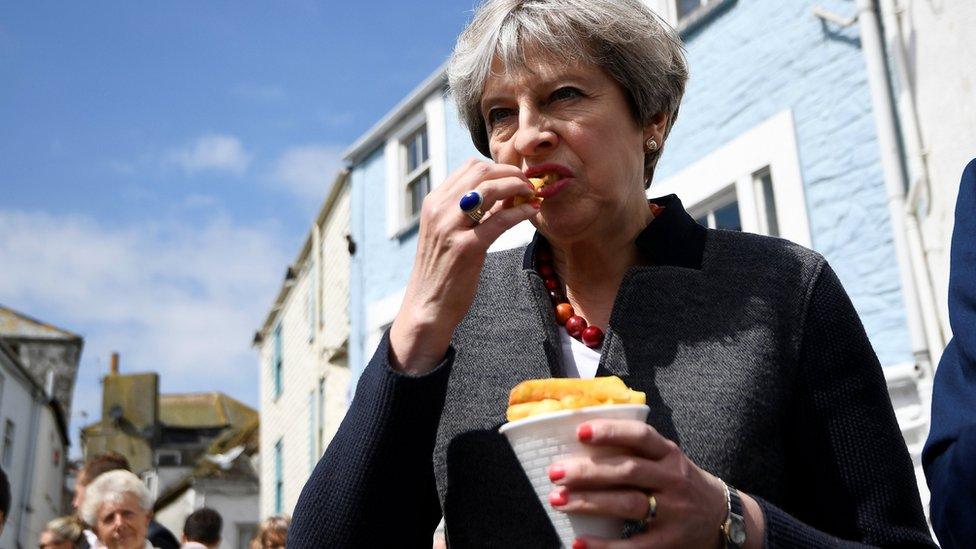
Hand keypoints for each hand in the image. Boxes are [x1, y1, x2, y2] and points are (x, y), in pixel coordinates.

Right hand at [389, 158, 538, 373]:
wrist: (427, 305)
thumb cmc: (443, 270)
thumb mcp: (451, 232)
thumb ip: (473, 211)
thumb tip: (506, 192)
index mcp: (434, 203)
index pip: (470, 168)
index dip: (499, 167)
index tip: (517, 177)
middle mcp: (439, 210)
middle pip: (481, 171)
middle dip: (511, 173)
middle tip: (529, 184)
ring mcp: (450, 228)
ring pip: (490, 189)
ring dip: (517, 186)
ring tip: (532, 194)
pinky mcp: (466, 248)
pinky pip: (499, 219)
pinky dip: (520, 211)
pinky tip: (531, 212)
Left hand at [546, 419, 728, 547]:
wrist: (722, 518)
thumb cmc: (681, 483)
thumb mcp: (668, 459)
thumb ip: (636, 451)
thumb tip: (580, 440)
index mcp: (670, 454)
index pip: (641, 436)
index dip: (611, 432)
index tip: (579, 431)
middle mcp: (673, 479)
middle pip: (627, 471)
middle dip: (588, 471)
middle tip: (555, 472)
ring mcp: (672, 512)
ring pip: (627, 504)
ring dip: (589, 502)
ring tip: (558, 500)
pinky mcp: (667, 542)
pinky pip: (633, 545)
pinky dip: (604, 545)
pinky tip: (579, 542)